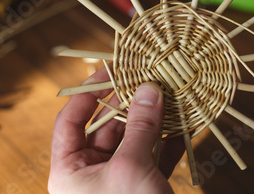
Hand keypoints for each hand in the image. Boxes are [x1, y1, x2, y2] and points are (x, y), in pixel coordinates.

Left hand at [48, 67, 183, 193]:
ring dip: (153, 120)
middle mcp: (92, 172)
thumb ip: (140, 126)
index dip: (88, 93)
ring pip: (134, 139)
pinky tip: (183, 125)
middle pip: (107, 126)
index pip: (70, 121)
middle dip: (129, 103)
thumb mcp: (130, 167)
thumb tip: (149, 88)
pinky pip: (155, 155)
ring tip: (168, 96)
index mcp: (71, 171)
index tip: (109, 71)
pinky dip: (169, 141)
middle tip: (147, 80)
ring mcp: (119, 178)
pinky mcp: (143, 185)